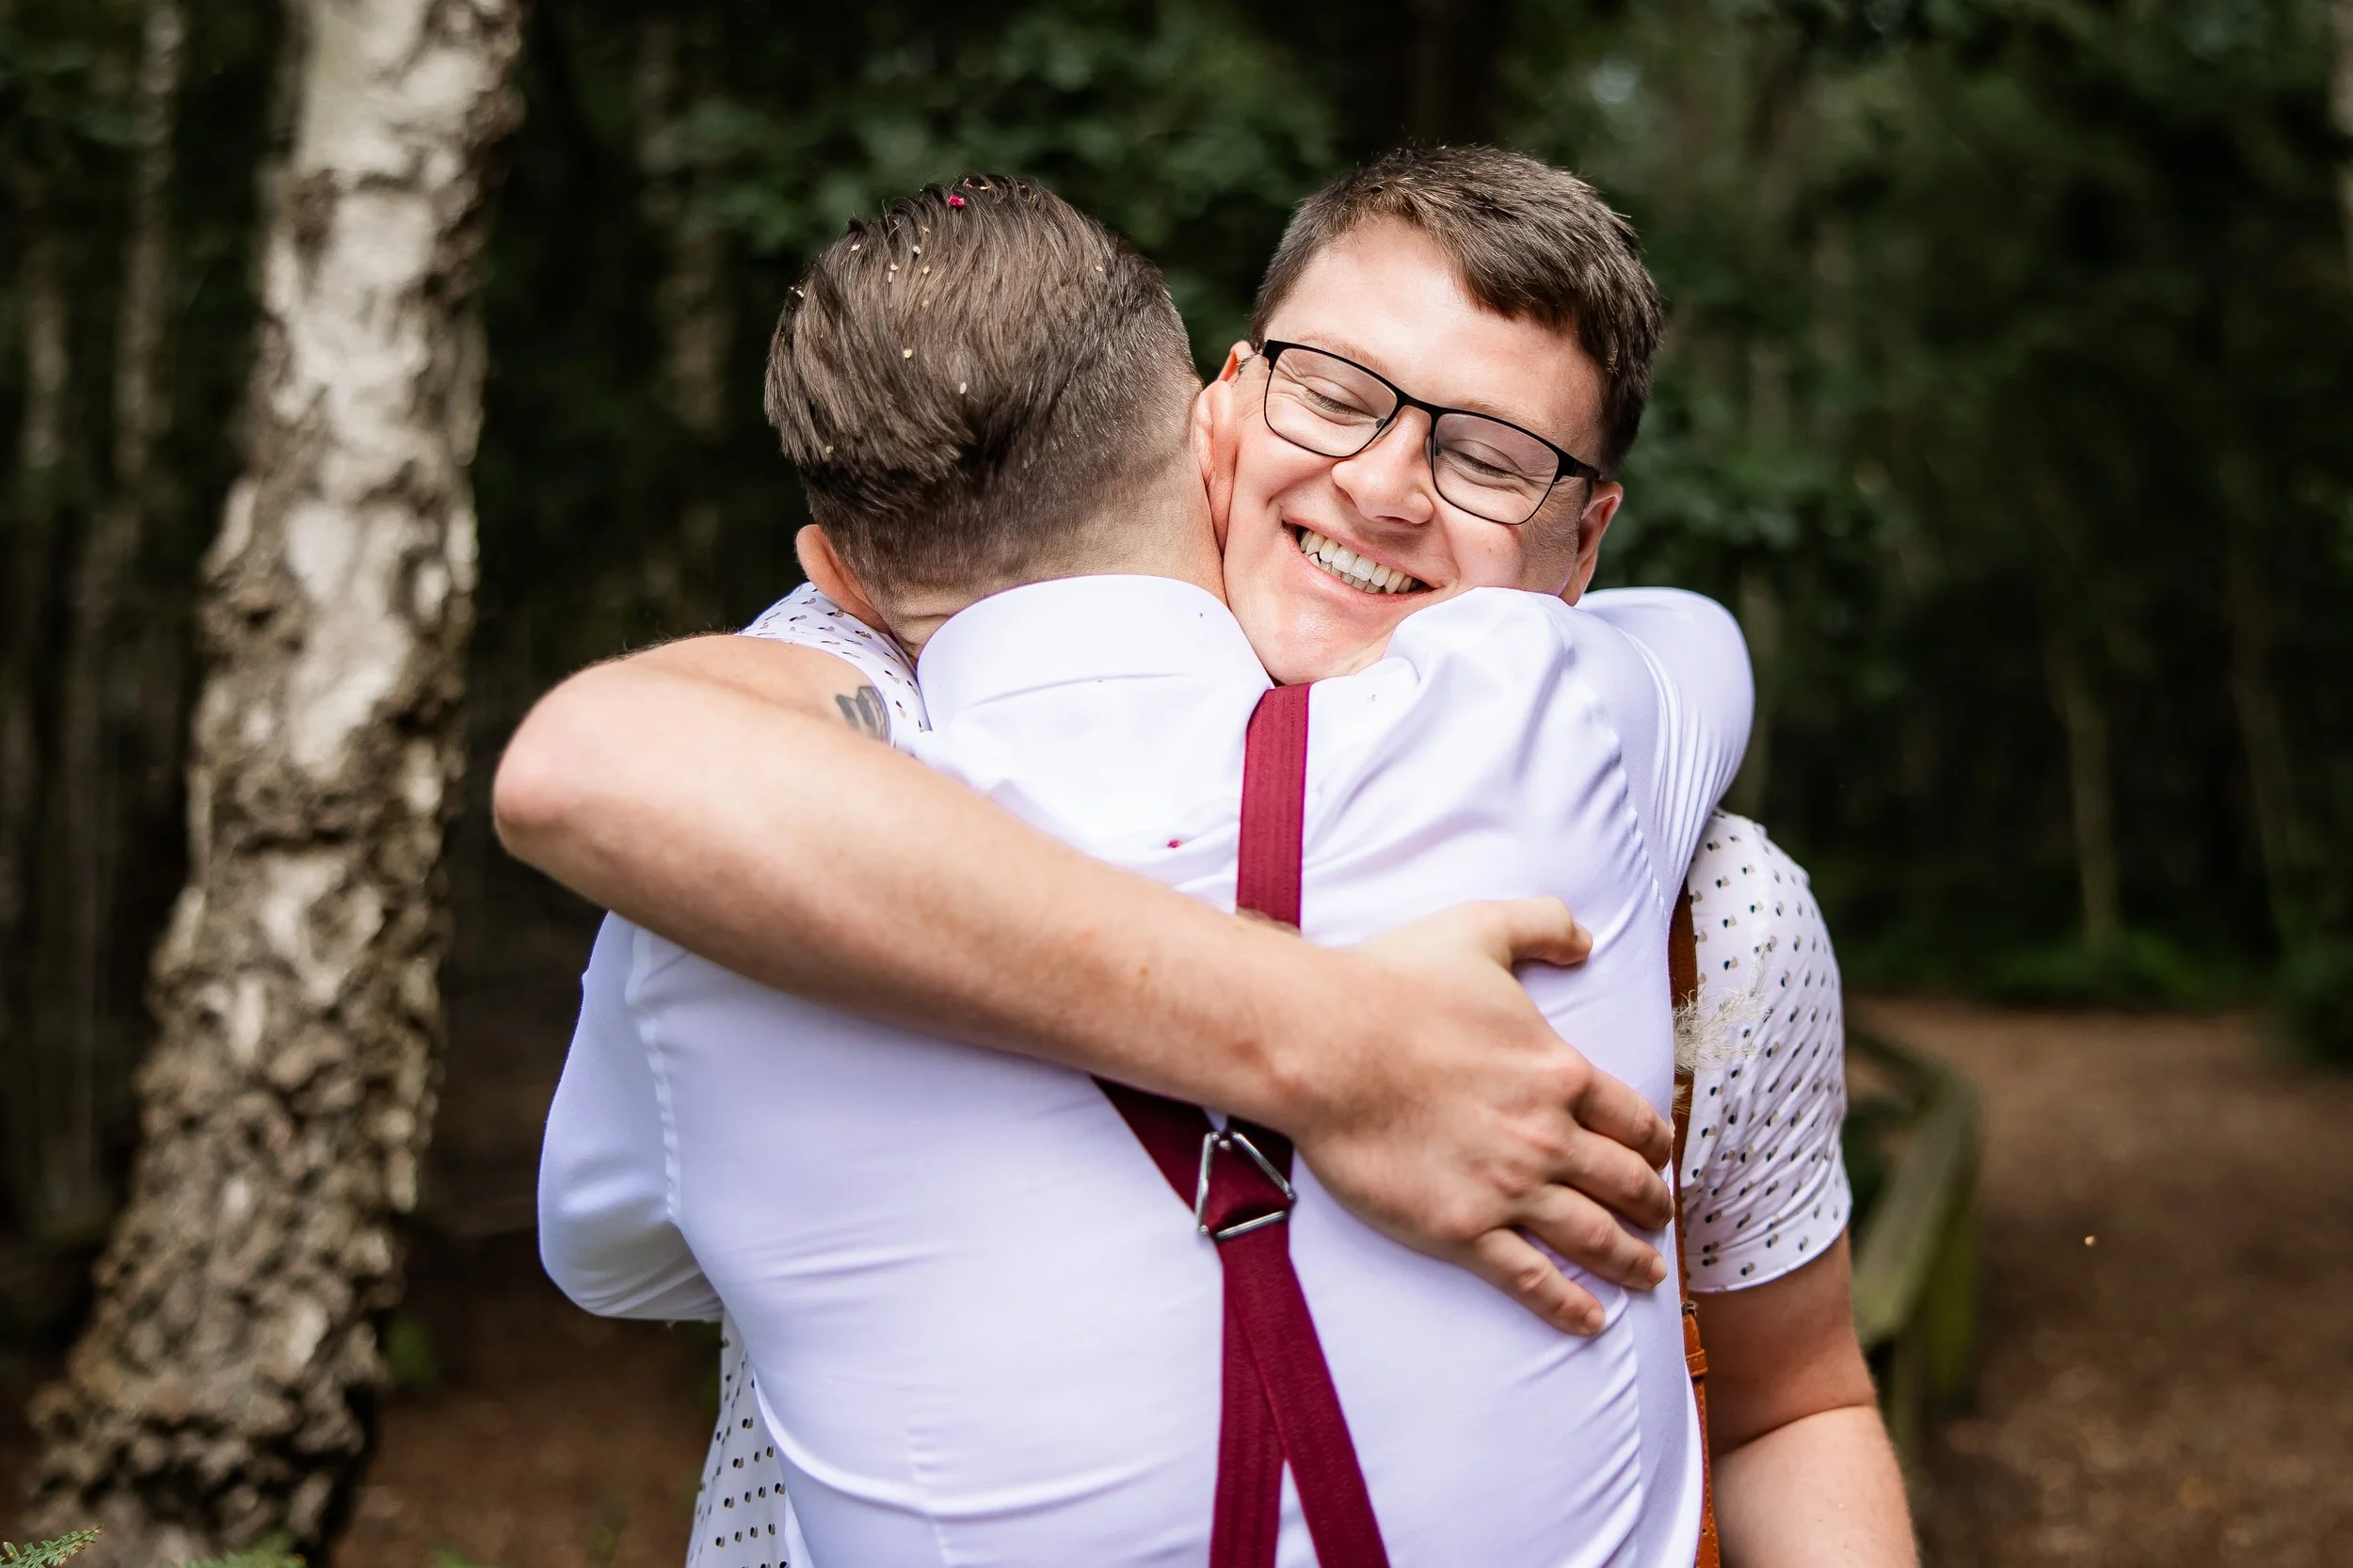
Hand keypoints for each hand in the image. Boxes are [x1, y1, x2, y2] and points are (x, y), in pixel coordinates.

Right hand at [1275, 897, 1674, 1333]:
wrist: (1324, 1045)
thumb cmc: (1392, 986)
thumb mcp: (1479, 930)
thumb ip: (1542, 924)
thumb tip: (1586, 937)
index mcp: (1558, 1072)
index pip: (1632, 1119)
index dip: (1653, 1142)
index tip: (1659, 1158)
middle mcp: (1548, 1137)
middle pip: (1624, 1182)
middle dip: (1652, 1205)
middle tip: (1663, 1220)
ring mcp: (1508, 1189)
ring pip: (1593, 1237)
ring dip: (1630, 1260)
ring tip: (1649, 1277)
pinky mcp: (1462, 1229)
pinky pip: (1533, 1279)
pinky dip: (1570, 1306)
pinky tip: (1591, 1320)